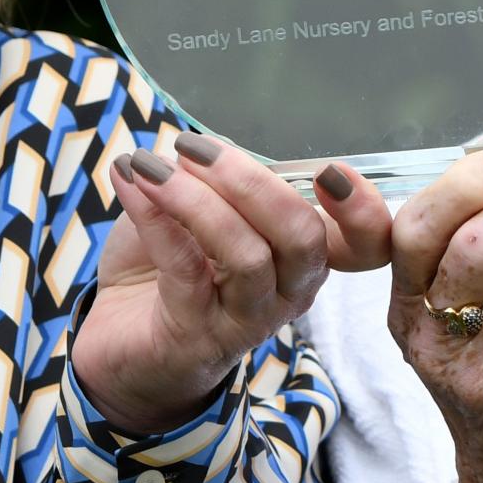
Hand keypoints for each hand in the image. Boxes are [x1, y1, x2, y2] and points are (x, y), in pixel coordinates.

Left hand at [72, 132, 392, 433]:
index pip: (365, 243)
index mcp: (304, 253)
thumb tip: (218, 145)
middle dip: (252, 183)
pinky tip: (132, 185)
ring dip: (194, 199)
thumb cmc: (170, 266)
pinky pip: (186, 269)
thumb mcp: (200, 208)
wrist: (117, 338)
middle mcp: (289, 290)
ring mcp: (248, 319)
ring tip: (148, 167)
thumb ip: (218, 176)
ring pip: (247, 255)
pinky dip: (156, 218)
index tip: (330, 172)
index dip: (363, 209)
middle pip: (303, 238)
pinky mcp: (198, 337)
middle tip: (192, 148)